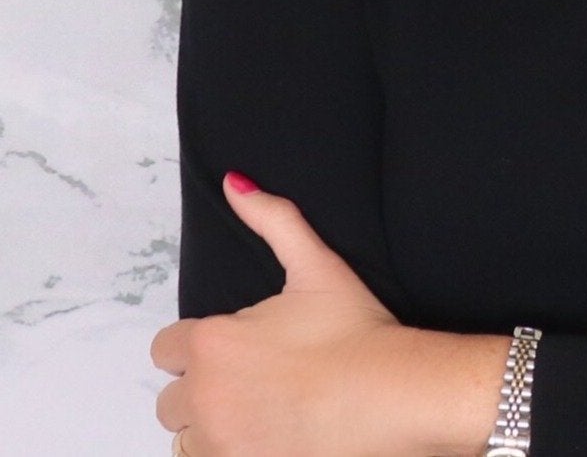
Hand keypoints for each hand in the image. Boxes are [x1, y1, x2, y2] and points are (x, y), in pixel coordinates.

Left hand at [150, 172, 506, 456]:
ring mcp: (219, 444)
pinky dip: (229, 452)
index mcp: (212, 343)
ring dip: (212, 428)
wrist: (391, 396)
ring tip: (260, 412)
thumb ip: (272, 218)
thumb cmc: (354, 332)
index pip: (167, 348)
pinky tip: (265, 436)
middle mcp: (204, 398)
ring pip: (187, 439)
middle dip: (203, 389)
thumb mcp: (316, 265)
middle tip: (252, 381)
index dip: (201, 345)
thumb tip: (234, 183)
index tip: (238, 348)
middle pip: (171, 400)